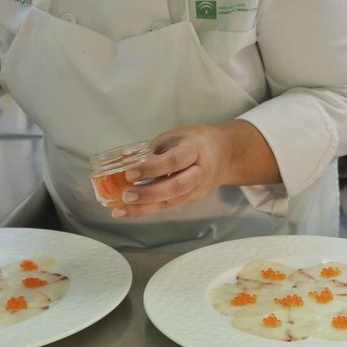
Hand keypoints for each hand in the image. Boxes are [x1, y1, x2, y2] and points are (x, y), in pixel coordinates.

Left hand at [112, 124, 236, 218]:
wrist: (226, 154)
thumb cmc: (196, 141)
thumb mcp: (177, 135)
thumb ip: (157, 149)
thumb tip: (128, 162)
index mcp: (196, 150)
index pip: (174, 161)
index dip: (152, 168)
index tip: (130, 173)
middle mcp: (200, 173)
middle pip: (176, 187)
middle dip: (149, 194)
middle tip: (126, 195)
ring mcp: (197, 189)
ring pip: (172, 202)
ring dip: (145, 208)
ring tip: (120, 210)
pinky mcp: (192, 199)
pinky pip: (169, 206)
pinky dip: (149, 209)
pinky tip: (130, 211)